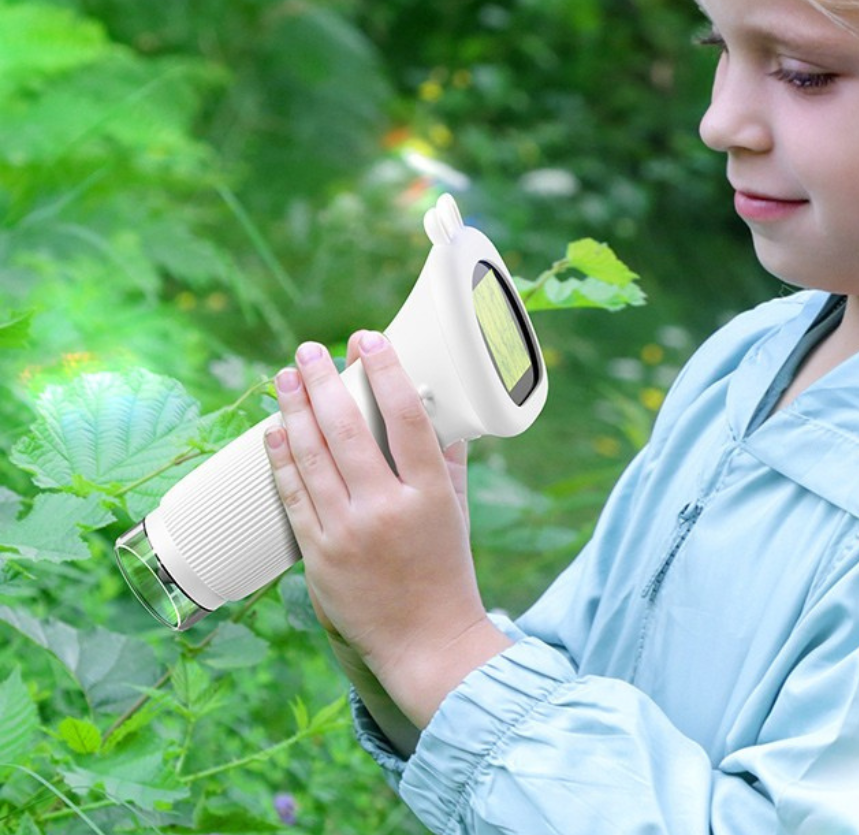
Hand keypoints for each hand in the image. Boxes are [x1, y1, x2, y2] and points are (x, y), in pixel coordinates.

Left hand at [265, 330, 509, 728]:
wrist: (426, 646)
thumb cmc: (446, 573)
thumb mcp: (457, 512)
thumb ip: (448, 461)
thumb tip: (440, 414)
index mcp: (429, 493)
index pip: (405, 417)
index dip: (384, 372)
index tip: (368, 340)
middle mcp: (386, 508)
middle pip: (347, 429)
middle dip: (323, 381)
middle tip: (308, 350)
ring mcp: (347, 533)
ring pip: (312, 457)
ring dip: (294, 410)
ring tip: (284, 377)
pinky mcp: (318, 556)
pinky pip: (293, 497)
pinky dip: (281, 459)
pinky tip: (274, 431)